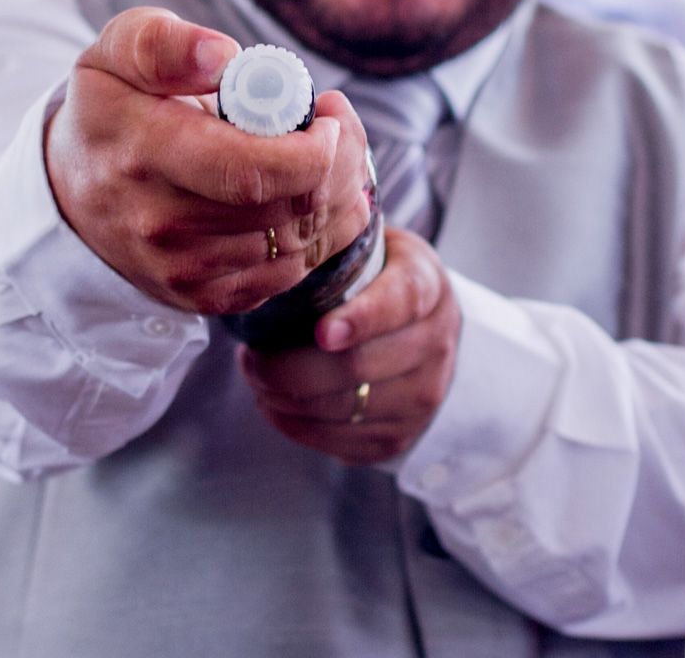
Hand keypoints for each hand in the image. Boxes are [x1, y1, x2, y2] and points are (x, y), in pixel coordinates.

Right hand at [45, 7, 372, 314]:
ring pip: (296, 245)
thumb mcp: (118, 52)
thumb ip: (165, 45)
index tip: (326, 114)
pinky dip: (314, 236)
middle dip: (334, 166)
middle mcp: (159, 223)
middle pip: (284, 210)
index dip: (311, 150)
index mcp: (142, 153)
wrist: (70, 187)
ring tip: (324, 156)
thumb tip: (223, 57)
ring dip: (331, 199)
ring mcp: (180, 269)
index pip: (249, 171)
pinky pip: (286, 275)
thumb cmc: (110, 107)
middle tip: (335, 127)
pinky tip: (306, 196)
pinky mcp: (200, 297)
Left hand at [240, 227, 459, 464]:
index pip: (400, 302)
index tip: (321, 331)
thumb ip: (338, 247)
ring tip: (255, 377)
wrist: (424, 333)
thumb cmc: (380, 282)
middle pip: (358, 366)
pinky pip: (338, 442)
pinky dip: (295, 425)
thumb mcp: (375, 250)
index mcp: (427, 288)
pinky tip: (273, 404)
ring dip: (284, 398)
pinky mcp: (399, 438)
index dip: (360, 319)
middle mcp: (435, 346)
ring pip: (342, 409)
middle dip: (290, 367)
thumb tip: (277, 243)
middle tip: (249, 357)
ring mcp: (422, 398)